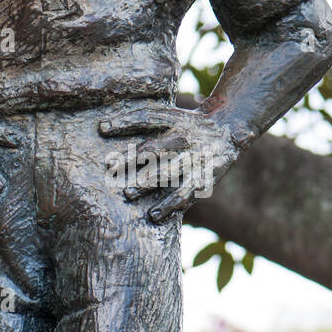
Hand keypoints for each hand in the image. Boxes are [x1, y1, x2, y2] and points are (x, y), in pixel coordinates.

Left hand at [98, 103, 239, 221]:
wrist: (229, 131)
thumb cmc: (188, 125)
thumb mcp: (173, 115)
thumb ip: (146, 120)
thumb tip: (102, 127)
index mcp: (177, 119)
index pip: (147, 117)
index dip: (124, 121)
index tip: (101, 128)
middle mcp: (186, 138)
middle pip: (154, 148)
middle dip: (131, 158)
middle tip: (110, 167)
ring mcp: (196, 159)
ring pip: (169, 173)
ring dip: (147, 184)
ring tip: (128, 194)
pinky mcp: (204, 179)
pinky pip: (186, 195)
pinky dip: (169, 206)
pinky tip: (153, 215)